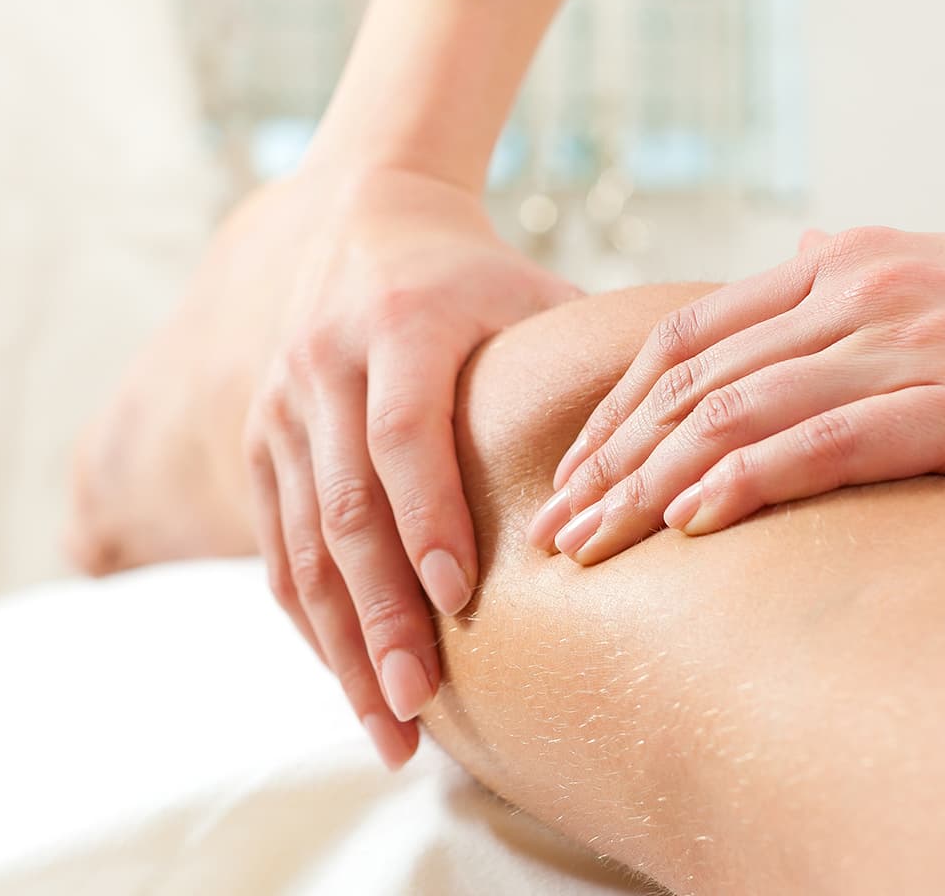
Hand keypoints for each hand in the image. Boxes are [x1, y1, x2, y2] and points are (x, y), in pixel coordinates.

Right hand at [246, 166, 578, 766]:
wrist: (365, 218)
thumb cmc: (478, 279)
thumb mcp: (536, 297)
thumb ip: (591, 372)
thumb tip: (687, 462)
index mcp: (399, 323)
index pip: (403, 430)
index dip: (429, 515)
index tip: (463, 600)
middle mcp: (323, 364)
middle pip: (346, 505)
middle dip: (380, 614)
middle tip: (418, 704)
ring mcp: (279, 405)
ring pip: (302, 542)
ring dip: (341, 642)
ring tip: (389, 726)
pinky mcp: (257, 439)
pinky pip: (276, 544)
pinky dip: (311, 618)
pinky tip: (347, 678)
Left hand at [532, 227, 944, 564]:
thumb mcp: (941, 295)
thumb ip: (852, 311)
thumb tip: (782, 323)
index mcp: (843, 263)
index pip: (688, 340)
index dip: (615, 412)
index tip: (569, 475)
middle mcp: (860, 290)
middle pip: (693, 382)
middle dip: (609, 461)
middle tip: (551, 530)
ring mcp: (913, 340)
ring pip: (740, 414)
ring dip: (649, 486)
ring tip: (592, 547)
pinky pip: (832, 441)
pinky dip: (751, 482)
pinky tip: (695, 527)